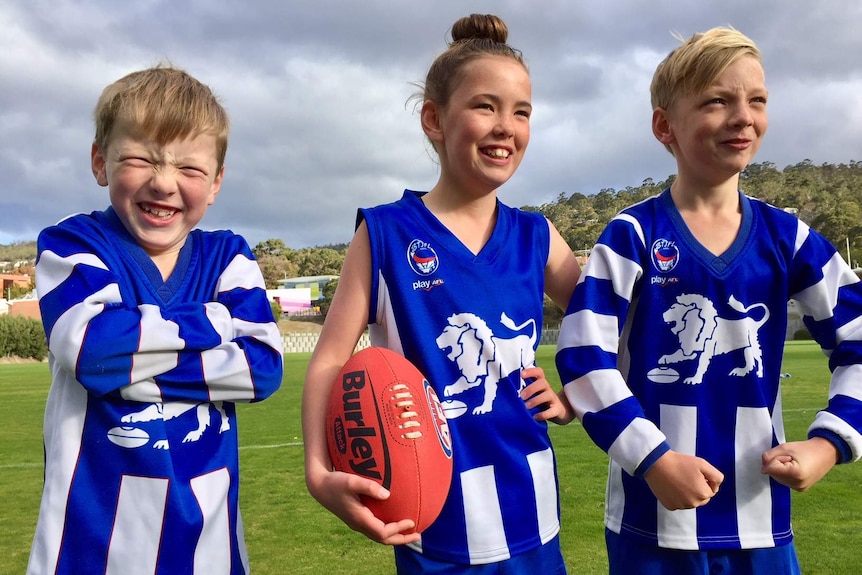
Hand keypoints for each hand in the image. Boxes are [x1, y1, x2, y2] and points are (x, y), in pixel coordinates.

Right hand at [306, 466, 420, 544]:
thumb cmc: (336, 482)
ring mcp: (356, 523)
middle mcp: (358, 524)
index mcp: (359, 518)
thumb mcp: (352, 481)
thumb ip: (369, 487)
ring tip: (409, 531)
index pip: (383, 532)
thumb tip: (388, 495)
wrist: (319, 486)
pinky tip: (393, 520)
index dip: (398, 529)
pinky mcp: (355, 517)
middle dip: (401, 539)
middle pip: (383, 539)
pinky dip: (387, 529)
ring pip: (378, 535)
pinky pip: (374, 528)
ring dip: (394, 536)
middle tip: (418, 536)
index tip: (411, 521)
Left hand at [520, 366, 574, 424]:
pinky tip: (535, 417)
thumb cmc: (539, 401)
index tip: (521, 374)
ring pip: (547, 395)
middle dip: (531, 388)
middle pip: (542, 383)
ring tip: (526, 407)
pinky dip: (543, 414)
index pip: (539, 372)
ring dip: (535, 400)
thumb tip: (506, 393)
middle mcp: (547, 389)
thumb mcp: (533, 394)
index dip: (531, 371)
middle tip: (521, 396)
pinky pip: (552, 411)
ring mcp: (553, 399)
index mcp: (541, 383)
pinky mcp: (556, 410)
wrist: (559, 411)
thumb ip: (523, 391)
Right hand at [644, 450, 723, 509]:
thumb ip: (717, 476)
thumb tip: (716, 487)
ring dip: (688, 494)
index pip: (711, 491)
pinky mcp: (669, 506)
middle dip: (697, 489)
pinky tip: (671, 486)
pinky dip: (677, 497)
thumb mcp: (703, 464)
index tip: (695, 473)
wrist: (657, 464)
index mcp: (703, 494)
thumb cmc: (680, 462)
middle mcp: (693, 503)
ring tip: (678, 480)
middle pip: (702, 498)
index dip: (705, 481)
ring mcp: (680, 506)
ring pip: (690, 501)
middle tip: (687, 476)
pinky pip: (678, 503)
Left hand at [761, 437, 838, 491]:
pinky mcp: (800, 489)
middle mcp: (798, 484)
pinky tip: (797, 469)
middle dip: (777, 464)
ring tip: (796, 463)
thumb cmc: (805, 448)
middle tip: (792, 458)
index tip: (788, 455)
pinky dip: (786, 474)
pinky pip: (784, 481)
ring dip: (781, 469)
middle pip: (773, 474)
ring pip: (777, 478)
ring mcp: (800, 488)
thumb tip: (763, 470)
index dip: (775, 458)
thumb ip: (769, 456)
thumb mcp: (785, 447)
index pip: (770, 468)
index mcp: (795, 474)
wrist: (826, 453)